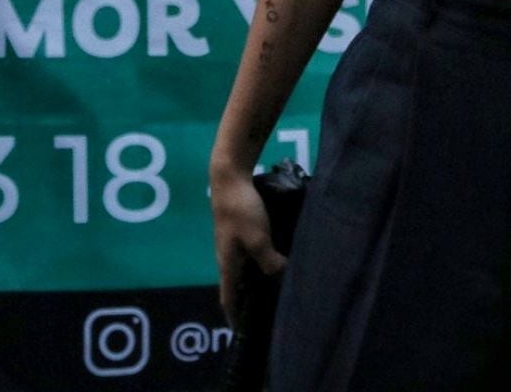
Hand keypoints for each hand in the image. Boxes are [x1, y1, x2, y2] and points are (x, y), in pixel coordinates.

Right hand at [211, 167, 287, 322]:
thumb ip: (270, 262)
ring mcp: (234, 242)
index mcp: (228, 263)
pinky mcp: (242, 229)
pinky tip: (279, 261)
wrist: (230, 176)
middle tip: (269, 314)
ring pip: (247, 269)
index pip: (228, 298)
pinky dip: (263, 263)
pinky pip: (253, 254)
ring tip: (278, 289)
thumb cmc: (241, 210)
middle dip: (249, 302)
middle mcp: (229, 256)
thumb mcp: (258, 239)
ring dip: (259, 282)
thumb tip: (282, 276)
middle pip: (238, 286)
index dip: (233, 317)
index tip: (243, 334)